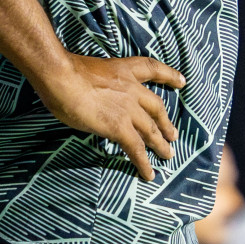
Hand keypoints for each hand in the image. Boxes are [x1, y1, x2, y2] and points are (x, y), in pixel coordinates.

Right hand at [35, 54, 185, 181]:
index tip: (182, 81)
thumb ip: (100, 84)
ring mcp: (128, 109)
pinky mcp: (120, 127)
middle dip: (165, 122)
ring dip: (160, 144)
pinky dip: (143, 163)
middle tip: (172, 134)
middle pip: (156, 106)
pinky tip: (148, 174)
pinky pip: (136, 149)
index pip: (152, 69)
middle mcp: (131, 88)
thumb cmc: (66, 71)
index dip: (169, 75)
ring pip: (151, 130)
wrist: (63, 78)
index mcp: (124, 69)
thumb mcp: (91, 71)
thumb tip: (94, 95)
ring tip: (168, 155)